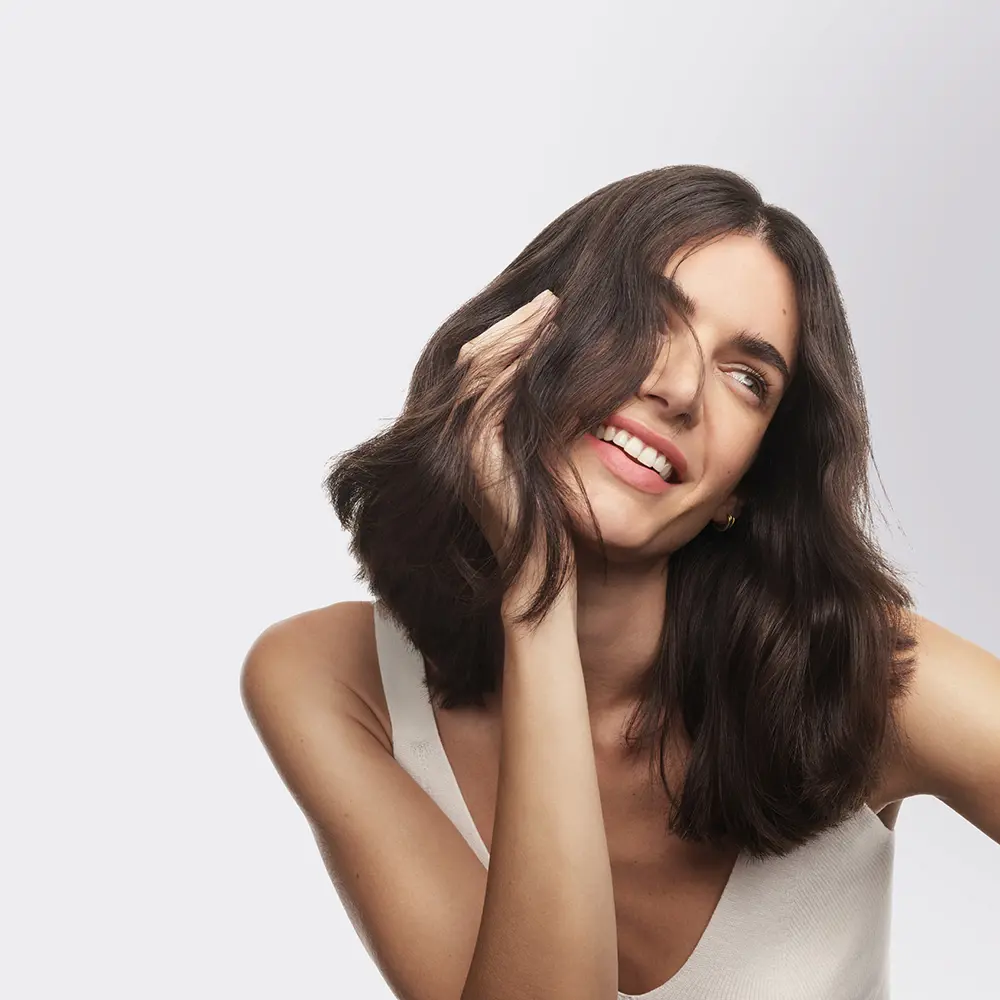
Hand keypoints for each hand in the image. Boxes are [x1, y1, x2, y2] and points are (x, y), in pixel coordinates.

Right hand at [452, 289, 565, 594]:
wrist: (540, 579)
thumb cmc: (552, 532)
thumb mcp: (547, 468)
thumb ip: (541, 430)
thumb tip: (563, 388)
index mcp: (474, 440)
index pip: (481, 370)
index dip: (511, 336)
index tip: (548, 313)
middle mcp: (462, 441)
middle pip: (476, 360)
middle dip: (515, 325)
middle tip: (551, 300)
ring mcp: (466, 448)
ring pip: (480, 369)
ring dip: (517, 335)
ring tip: (552, 312)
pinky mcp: (480, 457)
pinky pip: (490, 395)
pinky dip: (515, 364)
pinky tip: (545, 346)